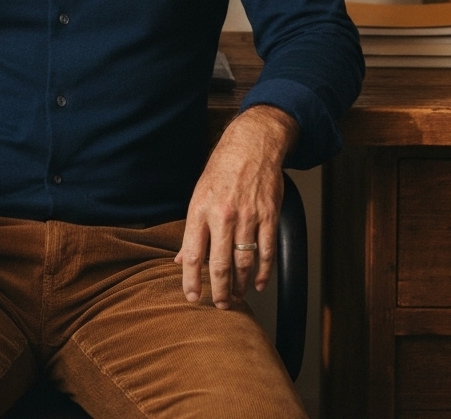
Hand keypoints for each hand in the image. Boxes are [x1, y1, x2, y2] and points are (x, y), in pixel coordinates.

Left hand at [175, 105, 298, 308]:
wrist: (252, 145)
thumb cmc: (223, 169)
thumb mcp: (199, 195)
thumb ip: (192, 230)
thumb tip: (181, 259)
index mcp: (200, 210)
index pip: (192, 254)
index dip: (191, 280)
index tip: (192, 297)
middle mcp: (223, 215)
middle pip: (219, 264)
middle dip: (219, 291)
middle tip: (220, 305)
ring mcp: (248, 217)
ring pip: (244, 262)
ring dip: (241, 285)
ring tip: (237, 295)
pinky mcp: (269, 216)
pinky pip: (267, 252)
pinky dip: (264, 273)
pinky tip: (259, 283)